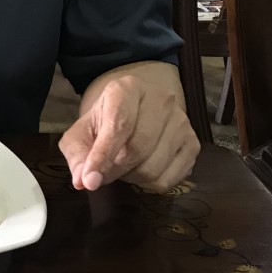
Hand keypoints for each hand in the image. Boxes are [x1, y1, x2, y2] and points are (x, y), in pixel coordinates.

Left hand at [59, 61, 198, 192]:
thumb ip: (78, 156)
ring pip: (153, 169)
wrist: (134, 110)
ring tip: (123, 165)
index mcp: (128, 88)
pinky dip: (148, 184)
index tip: (90, 180)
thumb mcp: (82, 134)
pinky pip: (168, 180)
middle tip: (104, 173)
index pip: (119, 125)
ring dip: (131, 177)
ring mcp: (182, 121)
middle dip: (115, 170)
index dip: (103, 156)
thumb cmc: (104, 122)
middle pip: (138, 149)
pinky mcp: (193, 144)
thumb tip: (82, 181)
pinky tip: (140, 169)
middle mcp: (161, 99)